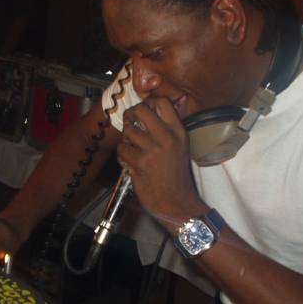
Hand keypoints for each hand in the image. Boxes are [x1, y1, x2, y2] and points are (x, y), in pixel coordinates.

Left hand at [118, 97, 207, 225]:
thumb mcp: (180, 147)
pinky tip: (130, 161)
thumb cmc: (176, 175)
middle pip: (141, 109)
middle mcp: (167, 137)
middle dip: (131, 114)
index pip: (162, 102)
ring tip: (132, 148)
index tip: (143, 110)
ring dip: (126, 139)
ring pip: (128, 130)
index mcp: (178, 131)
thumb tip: (151, 107)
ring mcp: (153, 149)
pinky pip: (122, 148)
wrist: (177, 202)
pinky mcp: (140, 162)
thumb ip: (168, 128)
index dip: (148, 101)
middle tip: (130, 122)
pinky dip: (122, 155)